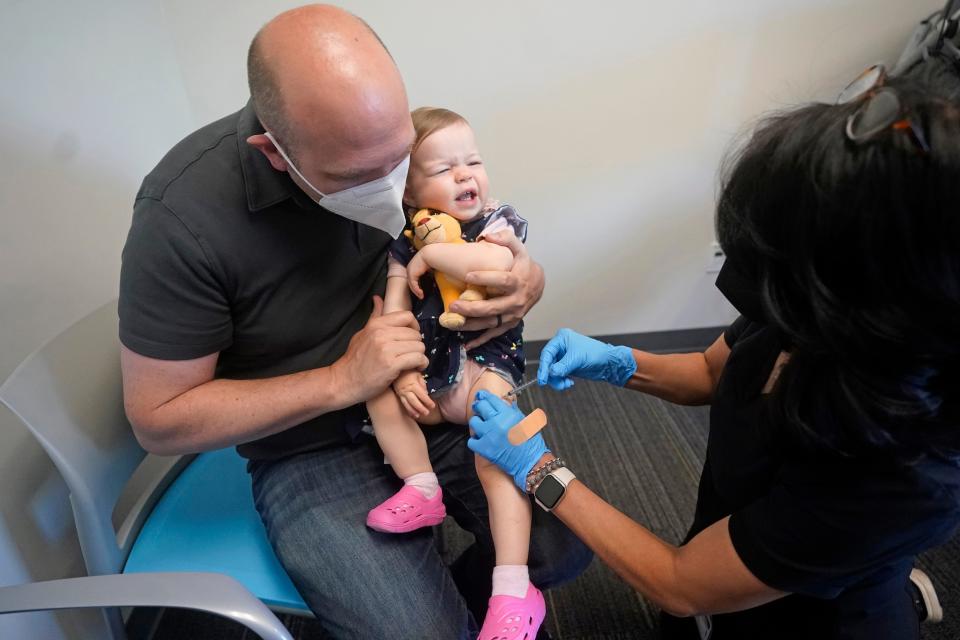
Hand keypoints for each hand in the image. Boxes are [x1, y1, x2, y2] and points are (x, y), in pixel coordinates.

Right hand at [331, 297, 429, 405]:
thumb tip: (378, 298)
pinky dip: (421, 364)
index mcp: (376, 325)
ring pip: (419, 346)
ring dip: (420, 355)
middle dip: (417, 344)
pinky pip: (417, 359)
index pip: (407, 316)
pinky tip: (416, 368)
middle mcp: (382, 334)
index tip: (411, 337)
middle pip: (415, 333)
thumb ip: (374, 316)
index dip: (414, 326)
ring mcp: (387, 349)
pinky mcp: (392, 365)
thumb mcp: (362, 333)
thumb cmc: (354, 360)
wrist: (344, 381)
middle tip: (412, 353)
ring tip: (414, 362)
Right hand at [393, 370, 434, 418]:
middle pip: (414, 401)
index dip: (427, 401)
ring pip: (407, 404)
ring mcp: (401, 393)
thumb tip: (426, 393)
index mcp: (413, 384)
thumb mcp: (418, 375)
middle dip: (420, 408)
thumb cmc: (410, 371)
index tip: (433, 406)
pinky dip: (407, 409)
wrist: (397, 369)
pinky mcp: (398, 395)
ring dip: (413, 411)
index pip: (421, 395)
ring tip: (418, 416)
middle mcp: (406, 390)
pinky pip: (403, 403)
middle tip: (427, 413)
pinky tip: (411, 414)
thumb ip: (422, 384)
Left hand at [405, 250, 429, 299]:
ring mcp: (410, 271)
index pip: (413, 277)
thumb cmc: (432, 259)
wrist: (430, 254)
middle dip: (416, 289)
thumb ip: (428, 272)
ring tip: (421, 296)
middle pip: (411, 282)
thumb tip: (432, 276)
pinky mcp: (411, 274)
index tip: (422, 290)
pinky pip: (413, 284)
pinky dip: (417, 290)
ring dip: (416, 291)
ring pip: (411, 284)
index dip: (417, 284)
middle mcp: (410, 268)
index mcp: (414, 266)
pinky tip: (421, 294)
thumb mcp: (429, 266)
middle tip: (421, 295)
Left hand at [450, 231, 543, 349]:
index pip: (502, 281)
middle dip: (471, 308)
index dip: (486, 278)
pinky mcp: (508, 324)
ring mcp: (512, 315)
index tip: (468, 276)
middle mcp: (515, 301)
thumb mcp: (519, 248)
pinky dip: (480, 341)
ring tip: (451, 322)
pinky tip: (466, 345)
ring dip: (470, 325)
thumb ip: (505, 238)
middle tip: (453, 305)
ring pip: (490, 323)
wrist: (538, 284)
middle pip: (492, 307)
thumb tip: (487, 235)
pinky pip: (493, 334)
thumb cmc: (523, 265)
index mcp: (518, 281)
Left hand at [468, 389, 548, 490]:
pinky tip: (480, 441)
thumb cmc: (531, 443)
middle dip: (479, 407)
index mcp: (507, 414)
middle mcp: (496, 422)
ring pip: (474, 422)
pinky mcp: (484, 448)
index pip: (490, 399)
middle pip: (480, 407)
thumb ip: (513, 410)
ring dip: (477, 424)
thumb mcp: (525, 421)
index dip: (484, 396)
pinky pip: (471, 441)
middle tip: (480, 410)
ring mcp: (489, 435)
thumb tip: (504, 402)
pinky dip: (475, 441)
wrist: (531, 462)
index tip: (482, 396)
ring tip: (482, 428)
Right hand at [537, 328, 636, 389]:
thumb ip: (562, 366)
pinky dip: (561, 381)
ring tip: (566, 384)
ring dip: (557, 380)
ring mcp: (563, 357)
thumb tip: (551, 373)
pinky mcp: (567, 366)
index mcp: (561, 338)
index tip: (543, 379)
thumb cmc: (596, 354)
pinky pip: (558, 375)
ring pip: (552, 371)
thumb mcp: (577, 359)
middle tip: (556, 384)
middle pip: (548, 363)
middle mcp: (561, 347)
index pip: (547, 353)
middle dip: (551, 375)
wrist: (608, 363)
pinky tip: (570, 382)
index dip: (544, 367)